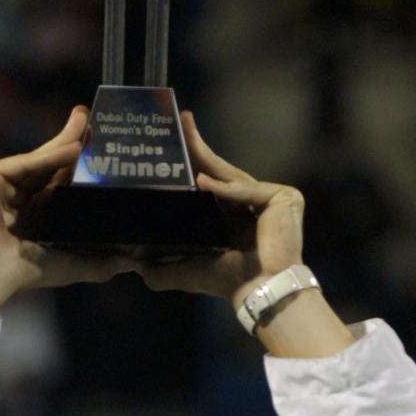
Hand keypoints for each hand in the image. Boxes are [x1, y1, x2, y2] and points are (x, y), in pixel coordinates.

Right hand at [0, 108, 131, 325]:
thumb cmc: (23, 273)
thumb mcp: (71, 265)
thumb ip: (100, 263)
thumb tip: (131, 261)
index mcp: (32, 218)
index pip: (59, 185)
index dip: (79, 168)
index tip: (101, 151)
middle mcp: (16, 199)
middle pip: (50, 165)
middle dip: (72, 143)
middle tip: (94, 124)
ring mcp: (0, 186)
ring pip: (38, 159)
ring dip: (63, 141)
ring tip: (86, 123)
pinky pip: (26, 163)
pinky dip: (50, 156)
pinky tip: (73, 148)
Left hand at [137, 112, 305, 310]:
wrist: (258, 293)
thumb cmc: (227, 282)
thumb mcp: (184, 270)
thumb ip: (158, 268)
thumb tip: (129, 264)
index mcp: (234, 217)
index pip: (210, 183)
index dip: (191, 163)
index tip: (174, 141)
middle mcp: (254, 204)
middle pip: (220, 172)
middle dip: (197, 148)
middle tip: (180, 122)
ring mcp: (272, 198)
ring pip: (232, 175)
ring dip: (205, 157)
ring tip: (184, 136)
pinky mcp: (285, 197)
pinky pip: (247, 189)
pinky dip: (224, 188)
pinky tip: (200, 181)